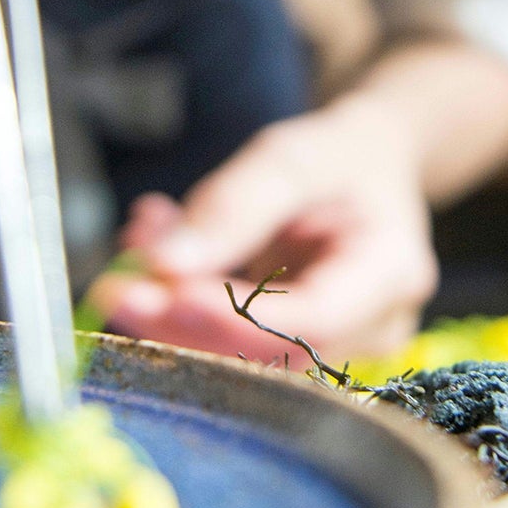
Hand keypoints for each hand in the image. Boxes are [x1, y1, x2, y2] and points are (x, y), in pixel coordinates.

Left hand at [90, 93, 439, 367]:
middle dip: (184, 320)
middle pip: (269, 349)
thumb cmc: (339, 155)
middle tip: (116, 283)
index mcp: (391, 272)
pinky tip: (152, 251)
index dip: (233, 315)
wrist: (368, 167)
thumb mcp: (290, 157)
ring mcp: (337, 346)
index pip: (312, 318)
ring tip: (135, 248)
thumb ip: (232, 207)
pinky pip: (231, 338)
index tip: (165, 289)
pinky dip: (183, 301)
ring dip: (173, 308)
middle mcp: (373, 327)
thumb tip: (164, 264)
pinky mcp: (295, 347)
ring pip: (241, 351)